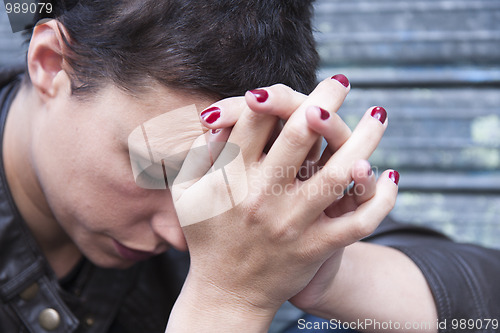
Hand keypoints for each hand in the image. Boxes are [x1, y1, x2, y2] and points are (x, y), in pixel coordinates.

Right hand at [166, 77, 397, 331]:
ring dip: (366, 138)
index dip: (276, 93)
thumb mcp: (187, 194)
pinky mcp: (316, 248)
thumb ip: (197, 153)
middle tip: (340, 83)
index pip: (258, 120)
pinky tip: (389, 174)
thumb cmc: (208, 237)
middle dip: (326, 101)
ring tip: (379, 116)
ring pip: (341, 173)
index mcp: (231, 179)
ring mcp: (293, 223)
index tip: (290, 84)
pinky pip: (359, 221)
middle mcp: (263, 197)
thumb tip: (220, 117)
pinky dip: (381, 198)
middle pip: (302, 135)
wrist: (227, 295)